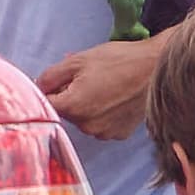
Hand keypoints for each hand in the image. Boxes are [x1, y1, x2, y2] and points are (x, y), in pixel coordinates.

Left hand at [37, 38, 157, 140]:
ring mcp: (104, 132)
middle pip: (66, 113)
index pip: (46, 105)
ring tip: (104, 85)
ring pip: (83, 119)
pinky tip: (115, 97)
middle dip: (70, 96)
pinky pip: (101, 125)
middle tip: (86, 77)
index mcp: (73, 106)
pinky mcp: (118, 134)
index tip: (57, 83)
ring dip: (86, 105)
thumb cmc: (121, 61)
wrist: (157, 67)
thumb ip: (50, 76)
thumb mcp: (78, 60)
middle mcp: (87, 125)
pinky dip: (103, 113)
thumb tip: (37, 87)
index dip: (49, 92)